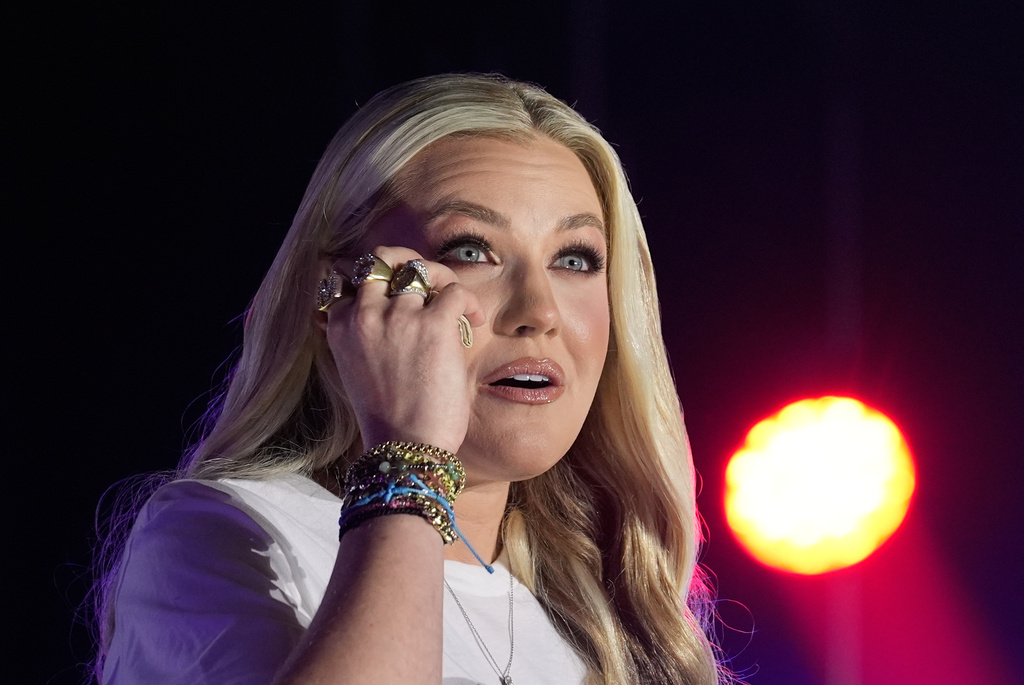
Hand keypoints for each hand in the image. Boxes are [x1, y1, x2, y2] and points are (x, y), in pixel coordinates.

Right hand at [324, 247, 484, 453]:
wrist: (404, 447)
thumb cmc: (386, 419)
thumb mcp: (357, 371)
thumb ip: (363, 338)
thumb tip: (388, 318)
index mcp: (340, 326)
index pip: (347, 277)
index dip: (373, 281)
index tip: (395, 295)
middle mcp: (364, 314)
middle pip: (379, 259)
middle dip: (403, 261)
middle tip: (424, 279)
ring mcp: (398, 316)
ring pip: (419, 267)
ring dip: (441, 278)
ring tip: (454, 299)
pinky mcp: (434, 324)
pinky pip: (455, 291)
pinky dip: (469, 301)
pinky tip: (475, 320)